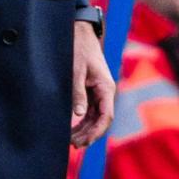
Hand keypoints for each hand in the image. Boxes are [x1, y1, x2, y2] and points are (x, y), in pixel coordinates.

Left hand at [70, 21, 114, 146]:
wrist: (80, 33)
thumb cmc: (80, 49)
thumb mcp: (76, 71)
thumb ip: (77, 92)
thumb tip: (78, 115)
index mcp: (106, 87)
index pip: (106, 116)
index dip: (97, 132)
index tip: (85, 142)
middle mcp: (105, 91)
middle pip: (101, 120)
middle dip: (90, 134)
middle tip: (74, 145)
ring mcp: (99, 92)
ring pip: (96, 117)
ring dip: (86, 130)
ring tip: (72, 141)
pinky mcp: (92, 90)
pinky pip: (90, 111)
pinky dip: (83, 121)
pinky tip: (73, 130)